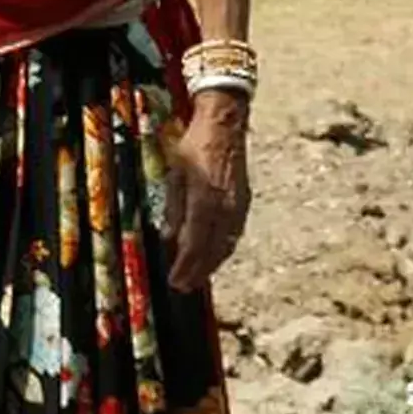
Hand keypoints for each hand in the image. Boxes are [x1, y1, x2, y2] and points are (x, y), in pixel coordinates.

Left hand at [164, 91, 251, 292]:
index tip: (175, 281)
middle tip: (184, 287)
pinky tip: (214, 256)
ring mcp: (237, 208)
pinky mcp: (243, 204)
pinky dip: (222, 251)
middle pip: (212, 252)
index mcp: (204, 202)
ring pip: (226, 247)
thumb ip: (173, 209)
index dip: (185, 267)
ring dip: (211, 266)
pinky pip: (233, 235)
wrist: (224, 127)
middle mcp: (224, 210)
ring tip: (197, 278)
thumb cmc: (194, 147)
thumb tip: (169, 238)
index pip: (194, 245)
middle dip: (197, 273)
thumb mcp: (174, 176)